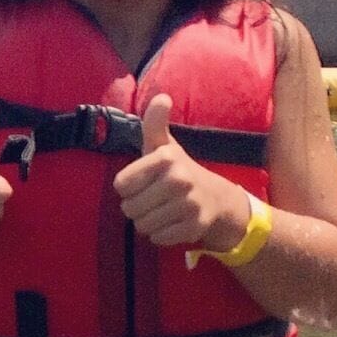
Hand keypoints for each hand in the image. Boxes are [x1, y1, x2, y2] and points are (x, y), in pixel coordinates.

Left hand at [113, 95, 248, 250]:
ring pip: (142, 226)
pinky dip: (160, 235)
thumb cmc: (177, 170)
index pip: (121, 185)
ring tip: (161, 210)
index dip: (127, 186)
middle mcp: (179, 180)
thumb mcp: (163, 145)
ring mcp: (189, 204)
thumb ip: (154, 123)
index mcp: (166, 158)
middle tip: (152, 199)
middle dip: (136, 207)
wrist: (215, 198)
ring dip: (147, 222)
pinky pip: (158, 238)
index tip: (143, 181)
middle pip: (129, 208)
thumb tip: (162, 97)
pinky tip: (172, 223)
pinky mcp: (195, 227)